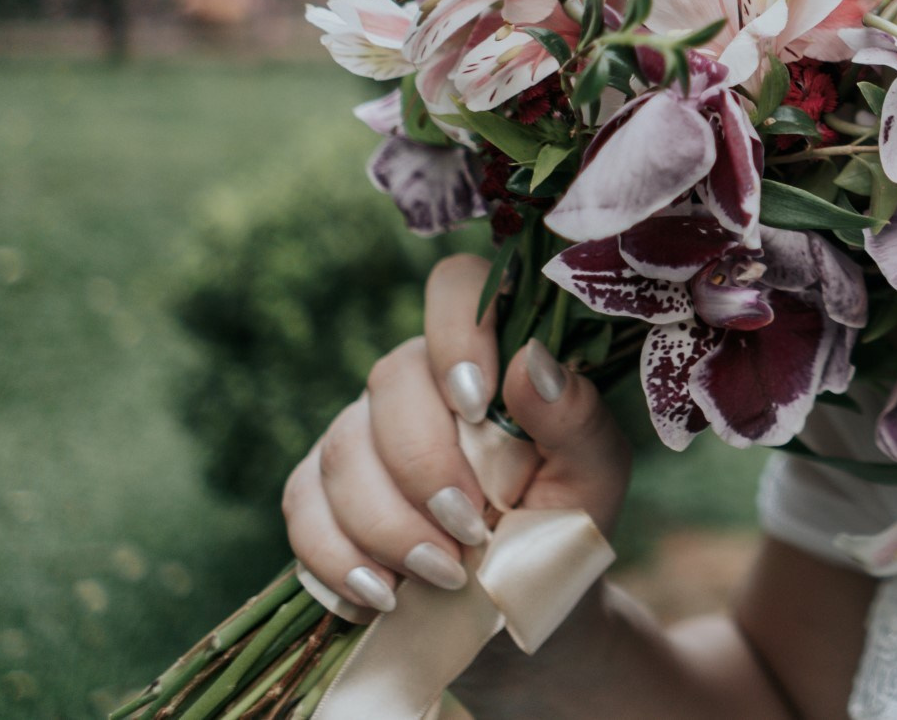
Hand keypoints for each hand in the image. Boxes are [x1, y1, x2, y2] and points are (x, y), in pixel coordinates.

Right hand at [282, 253, 632, 615]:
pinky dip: (339, 558)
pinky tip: (382, 594)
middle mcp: (414, 381)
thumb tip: (531, 360)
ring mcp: (358, 433)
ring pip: (343, 452)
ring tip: (445, 574)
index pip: (456, 287)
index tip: (478, 405)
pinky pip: (302, 507)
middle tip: (473, 531)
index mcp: (486, 353)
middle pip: (391, 380)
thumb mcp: (594, 477)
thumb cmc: (564, 524)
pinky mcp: (316, 493)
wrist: (517, 608)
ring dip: (391, 525)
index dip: (456, 333)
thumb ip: (576, 417)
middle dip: (427, 466)